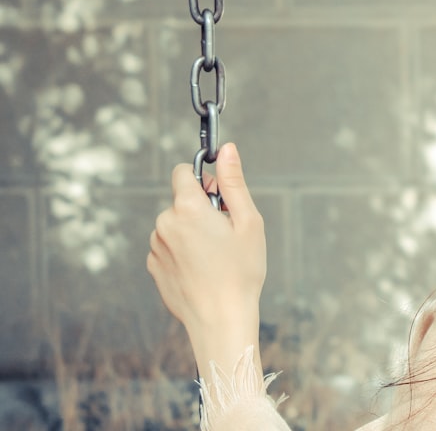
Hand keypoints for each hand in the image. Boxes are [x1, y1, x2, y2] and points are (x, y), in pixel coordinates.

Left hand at [147, 142, 265, 372]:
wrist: (220, 320)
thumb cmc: (241, 271)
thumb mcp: (248, 221)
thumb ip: (233, 182)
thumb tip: (227, 149)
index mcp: (188, 208)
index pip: (182, 172)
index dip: (203, 180)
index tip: (219, 197)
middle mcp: (164, 223)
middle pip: (181, 201)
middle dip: (201, 209)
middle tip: (225, 234)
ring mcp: (155, 247)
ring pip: (174, 225)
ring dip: (191, 231)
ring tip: (215, 256)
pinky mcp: (152, 267)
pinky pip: (168, 246)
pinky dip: (183, 251)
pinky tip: (202, 270)